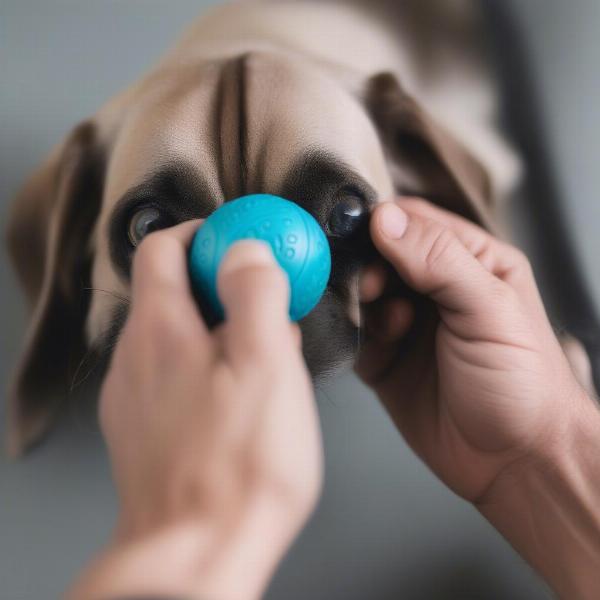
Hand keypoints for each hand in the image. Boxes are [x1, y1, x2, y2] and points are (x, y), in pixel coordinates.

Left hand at [69, 222, 321, 599]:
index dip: (202, 234)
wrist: (196, 556)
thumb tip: (246, 248)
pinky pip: (172, 377)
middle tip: (267, 310)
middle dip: (221, 289)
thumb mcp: (265, 364)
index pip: (162, 247)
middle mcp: (134, 357)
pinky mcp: (141, 431)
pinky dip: (203, 370)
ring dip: (217, 332)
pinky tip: (236, 401)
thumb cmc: (238, 464)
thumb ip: (254, 293)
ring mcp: (132, 396)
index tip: (239, 244)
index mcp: (161, 329)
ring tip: (262, 362)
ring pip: (175, 338)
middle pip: (170, 292)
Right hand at [357, 198, 599, 598]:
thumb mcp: (488, 308)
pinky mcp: (384, 359)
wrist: (514, 461)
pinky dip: (353, 334)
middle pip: (379, 255)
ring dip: (361, 303)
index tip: (357, 234)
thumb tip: (385, 219)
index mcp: (470, 260)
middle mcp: (434, 288)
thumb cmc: (523, 381)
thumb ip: (438, 259)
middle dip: (366, 266)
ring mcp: (406, 324)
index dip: (382, 223)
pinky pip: (354, 333)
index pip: (414, 221)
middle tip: (371, 288)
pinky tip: (377, 346)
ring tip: (388, 326)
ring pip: (361, 293)